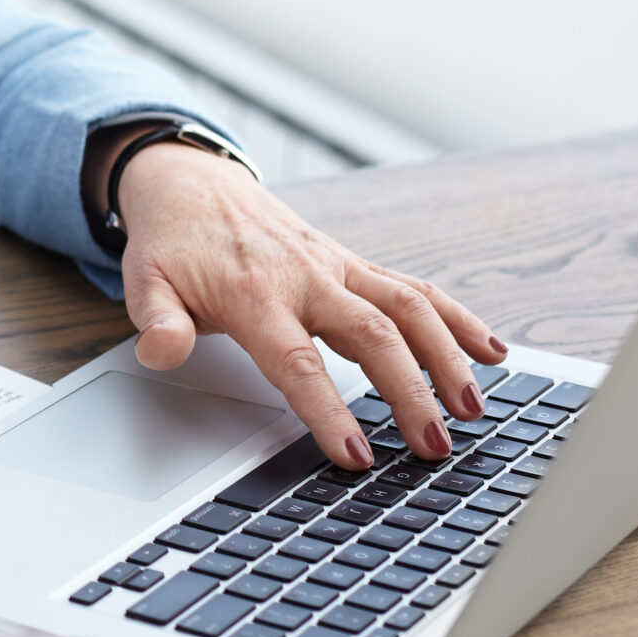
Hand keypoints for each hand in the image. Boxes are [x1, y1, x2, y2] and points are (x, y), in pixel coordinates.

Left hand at [105, 140, 506, 469]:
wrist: (191, 183)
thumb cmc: (172, 243)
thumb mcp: (145, 282)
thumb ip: (157, 322)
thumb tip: (160, 352)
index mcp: (254, 293)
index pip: (297, 359)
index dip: (328, 407)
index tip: (355, 453)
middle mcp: (306, 277)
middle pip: (371, 335)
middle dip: (410, 391)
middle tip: (434, 446)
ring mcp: (337, 267)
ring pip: (407, 307)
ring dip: (448, 355)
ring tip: (475, 408)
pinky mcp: (354, 263)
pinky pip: (414, 289)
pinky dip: (457, 319)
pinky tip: (492, 353)